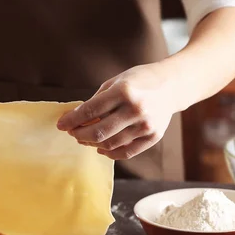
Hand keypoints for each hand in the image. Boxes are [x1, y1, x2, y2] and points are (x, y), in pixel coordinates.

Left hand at [56, 64, 176, 159]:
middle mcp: (135, 110)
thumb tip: (75, 119)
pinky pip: (126, 152)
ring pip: (110, 144)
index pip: (89, 112)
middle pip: (98, 132)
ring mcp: (146, 125)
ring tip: (84, 139)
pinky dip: (110, 153)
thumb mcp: (115, 82)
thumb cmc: (139, 81)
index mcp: (123, 92)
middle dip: (79, 134)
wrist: (173, 85)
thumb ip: (96, 101)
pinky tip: (100, 148)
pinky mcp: (153, 137)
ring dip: (92, 143)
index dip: (71, 120)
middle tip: (71, 132)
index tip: (61, 125)